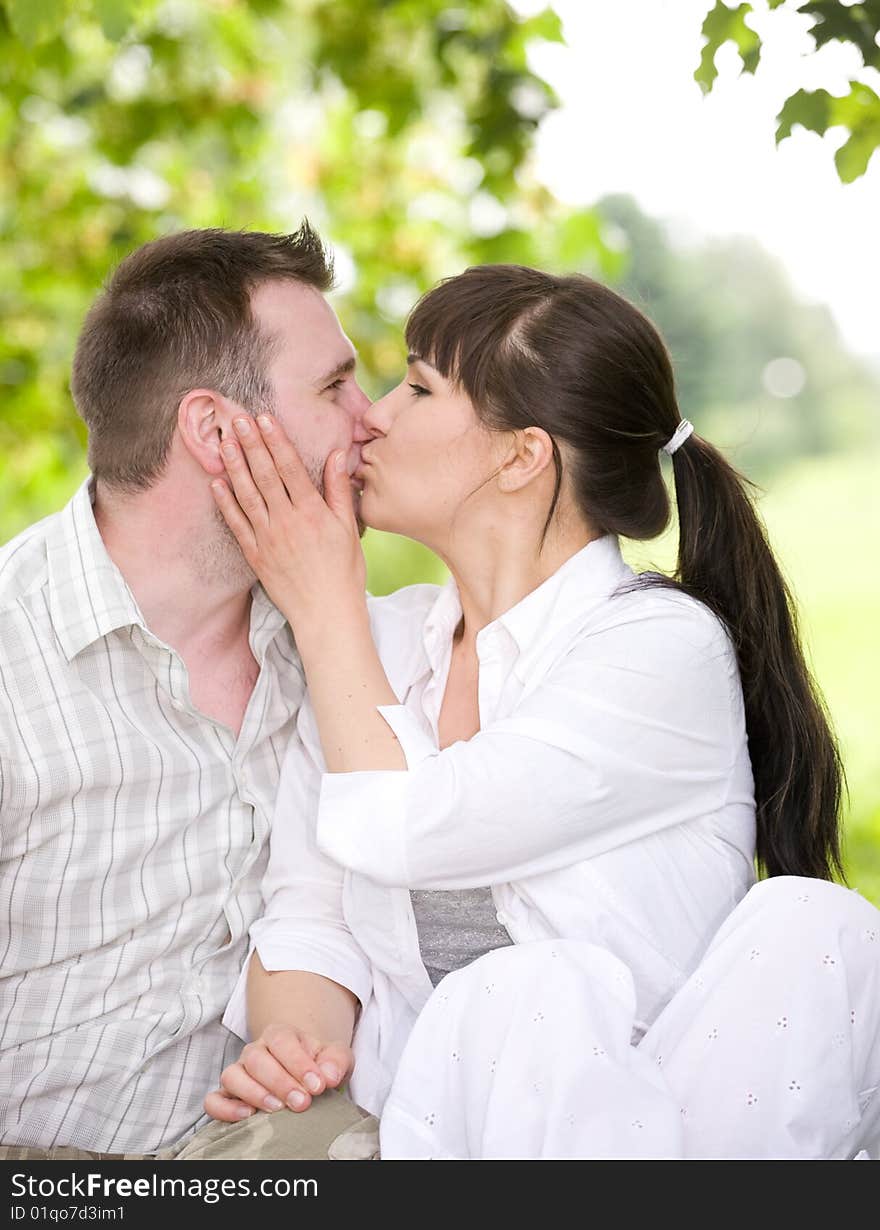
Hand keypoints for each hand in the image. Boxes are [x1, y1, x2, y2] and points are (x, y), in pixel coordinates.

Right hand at [203, 1024, 354, 1121]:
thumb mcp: (334, 1058)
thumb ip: (335, 1062)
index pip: (283, 1041)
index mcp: (280, 1035)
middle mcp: (255, 1050)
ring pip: (232, 1076)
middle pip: (257, 1059)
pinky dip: (225, 1109)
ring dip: (254, 1093)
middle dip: (280, 1082)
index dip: (299, 1063)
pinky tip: (247, 1116)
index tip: (317, 1086)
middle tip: (301, 1103)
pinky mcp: (227, 1095)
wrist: (303, 1071)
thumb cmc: (317, 1064)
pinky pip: (214, 1100)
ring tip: (277, 1109)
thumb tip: (328, 1076)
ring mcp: (239, 1072)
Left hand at [211, 413, 365, 633]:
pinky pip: (236, 524)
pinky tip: (216, 484)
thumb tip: (338, 454)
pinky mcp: (255, 556)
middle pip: (265, 475)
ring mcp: (268, 538)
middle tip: (236, 419)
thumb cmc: (344, 572)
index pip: (290, 467)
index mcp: (312, 512)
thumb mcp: (349, 528)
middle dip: (250, 444)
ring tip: (224, 442)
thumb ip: (339, 490)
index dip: (275, 440)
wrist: (326, 614)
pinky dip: (225, 503)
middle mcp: (287, 521)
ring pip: (247, 495)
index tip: (264, 418)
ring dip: (234, 466)